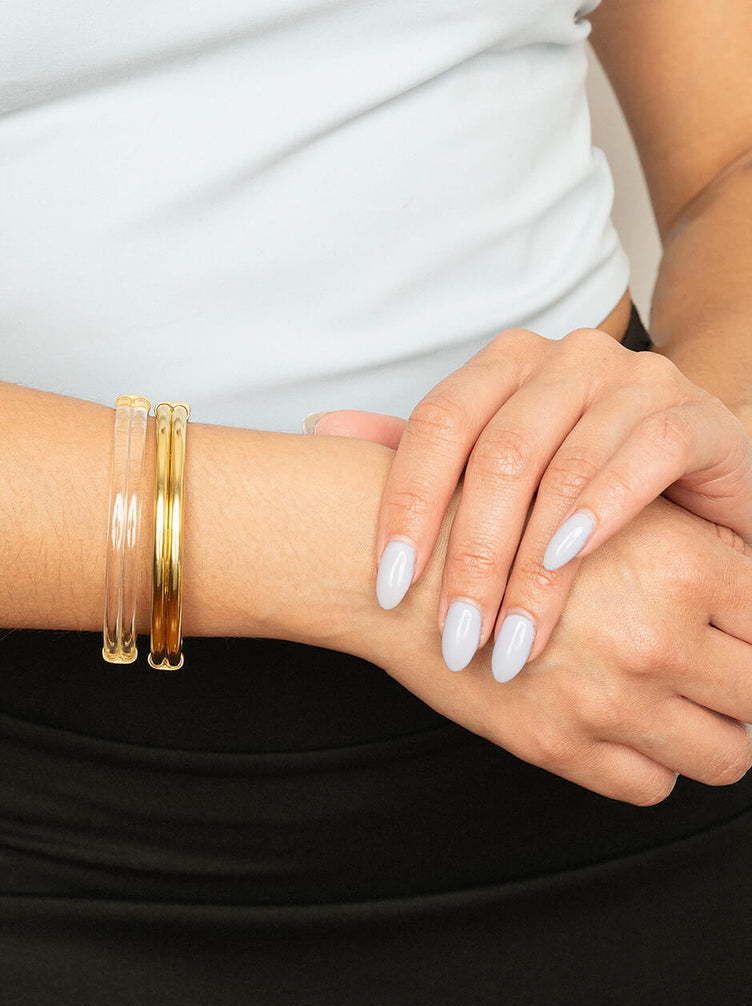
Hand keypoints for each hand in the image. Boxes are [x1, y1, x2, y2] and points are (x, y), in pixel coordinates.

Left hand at [306, 326, 751, 679]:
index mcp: (504, 367)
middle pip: (497, 455)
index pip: (436, 425)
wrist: (695, 483)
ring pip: (564, 466)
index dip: (406, 506)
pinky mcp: (696, 415)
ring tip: (510, 634)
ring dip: (529, 563)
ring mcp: (634, 379)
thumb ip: (415, 452)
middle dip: (469, 558)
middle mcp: (565, 360)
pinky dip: (602, 509)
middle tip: (454, 635)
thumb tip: (318, 429)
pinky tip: (568, 561)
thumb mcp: (495, 472)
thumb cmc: (579, 484)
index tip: (386, 587)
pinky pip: (643, 453)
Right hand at [314, 494, 751, 804]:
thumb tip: (751, 599)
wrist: (388, 559)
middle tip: (716, 674)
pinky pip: (651, 787)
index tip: (736, 636)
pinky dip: (645, 764)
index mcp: (686, 563)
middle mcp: (658, 637)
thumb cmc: (490, 522)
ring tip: (672, 706)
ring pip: (725, 754)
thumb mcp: (602, 509)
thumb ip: (692, 553)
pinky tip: (614, 725)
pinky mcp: (556, 747)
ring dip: (707, 733)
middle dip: (744, 687)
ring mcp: (609, 700)